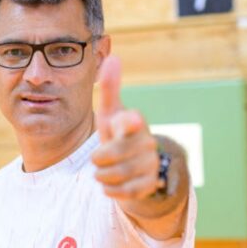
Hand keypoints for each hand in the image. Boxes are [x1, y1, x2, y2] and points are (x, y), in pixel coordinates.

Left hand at [90, 55, 163, 200]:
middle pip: (113, 154)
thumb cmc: (119, 135)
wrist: (137, 167)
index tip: (128, 121)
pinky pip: (125, 191)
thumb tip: (114, 56)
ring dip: (103, 176)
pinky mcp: (150, 184)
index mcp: (135, 122)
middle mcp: (147, 142)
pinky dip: (112, 190)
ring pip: (117, 174)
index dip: (128, 122)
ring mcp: (151, 163)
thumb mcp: (110, 114)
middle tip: (96, 160)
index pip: (131, 121)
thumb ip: (110, 88)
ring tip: (102, 173)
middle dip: (99, 160)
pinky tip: (110, 185)